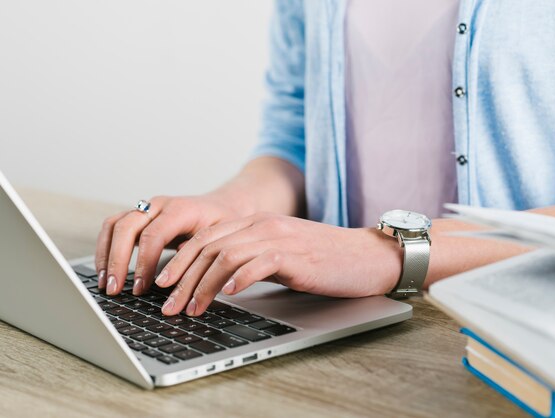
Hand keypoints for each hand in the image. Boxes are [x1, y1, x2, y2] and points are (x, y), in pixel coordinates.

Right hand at [95, 192, 251, 295]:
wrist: (222, 205)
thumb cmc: (223, 222)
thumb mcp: (222, 236)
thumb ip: (201, 252)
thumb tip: (176, 275)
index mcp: (180, 209)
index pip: (153, 234)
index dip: (144, 262)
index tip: (141, 287)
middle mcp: (158, 205)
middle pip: (126, 226)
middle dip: (117, 260)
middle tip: (114, 288)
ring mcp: (146, 209)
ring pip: (114, 225)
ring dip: (105, 255)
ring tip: (105, 284)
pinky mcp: (138, 217)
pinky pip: (113, 228)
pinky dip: (105, 250)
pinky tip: (106, 272)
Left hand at [154, 213, 402, 315]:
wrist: (364, 255)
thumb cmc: (323, 259)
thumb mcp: (279, 253)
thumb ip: (250, 258)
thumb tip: (220, 280)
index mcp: (255, 222)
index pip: (205, 237)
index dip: (179, 261)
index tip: (164, 286)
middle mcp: (262, 224)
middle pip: (207, 247)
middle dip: (182, 278)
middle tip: (168, 305)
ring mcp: (278, 237)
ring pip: (225, 256)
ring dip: (202, 285)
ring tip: (191, 309)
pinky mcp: (294, 254)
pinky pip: (258, 262)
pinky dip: (239, 278)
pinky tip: (229, 294)